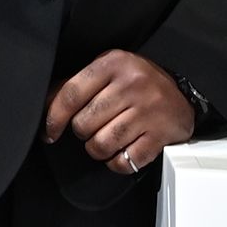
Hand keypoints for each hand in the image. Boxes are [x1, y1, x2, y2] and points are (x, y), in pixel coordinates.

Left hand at [45, 50, 196, 174]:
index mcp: (114, 64)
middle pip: (84, 124)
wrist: (181, 93)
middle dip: (84, 132)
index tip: (50, 132)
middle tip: (95, 126)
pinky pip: (124, 161)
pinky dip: (118, 162)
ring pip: (102, 145)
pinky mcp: (160, 136)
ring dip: (99, 149)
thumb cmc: (137, 83)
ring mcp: (148, 111)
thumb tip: (45, 106)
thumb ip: (76, 85)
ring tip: (108, 138)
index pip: (71, 94)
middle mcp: (132, 84)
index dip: (54, 118)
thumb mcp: (107, 71)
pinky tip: (124, 149)